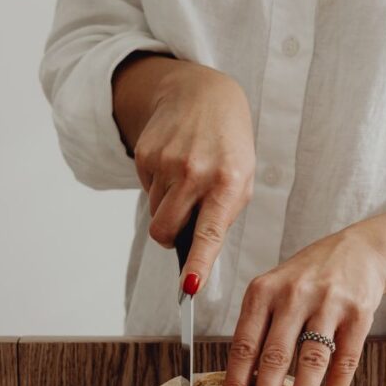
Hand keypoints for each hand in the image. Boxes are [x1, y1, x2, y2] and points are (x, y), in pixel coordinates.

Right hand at [113, 54, 254, 292]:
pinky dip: (157, 187)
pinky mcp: (145, 153)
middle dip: (169, 236)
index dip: (197, 264)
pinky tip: (173, 166)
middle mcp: (196, 172)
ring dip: (166, 208)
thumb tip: (194, 257)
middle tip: (183, 220)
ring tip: (185, 181)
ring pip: (153, 213)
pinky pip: (145, 190)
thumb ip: (221, 217)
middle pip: (164, 231)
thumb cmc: (228, 149)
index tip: (188, 289)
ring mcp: (168, 161)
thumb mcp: (241, 180)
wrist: (203, 96)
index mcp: (228, 182)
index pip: (209, 233)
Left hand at [220, 197, 385, 385]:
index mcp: (263, 291)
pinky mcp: (359, 312)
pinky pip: (346, 358)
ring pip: (311, 359)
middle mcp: (293, 294)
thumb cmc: (309, 277)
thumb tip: (244, 382)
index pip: (244, 343)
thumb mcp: (276, 289)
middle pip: (275, 354)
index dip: (236, 380)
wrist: (360, 250)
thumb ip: (260, 327)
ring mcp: (328, 302)